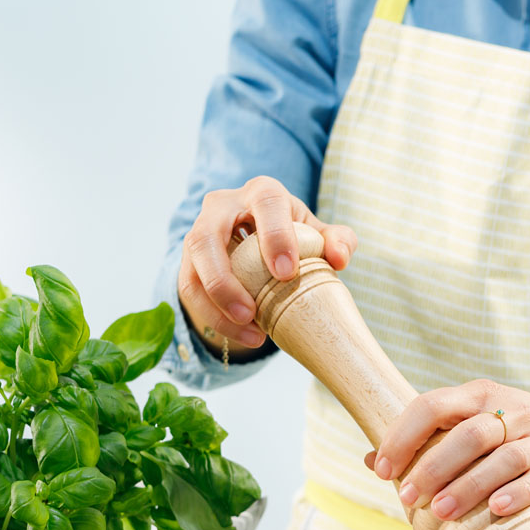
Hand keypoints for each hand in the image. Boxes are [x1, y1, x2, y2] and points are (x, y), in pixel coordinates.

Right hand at [177, 176, 357, 355]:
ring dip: (216, 303)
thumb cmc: (297, 239)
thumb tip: (340, 258)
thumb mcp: (321, 237)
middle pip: (208, 234)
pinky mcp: (190, 260)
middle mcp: (224, 205)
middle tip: (251, 313)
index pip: (265, 202)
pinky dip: (214, 316)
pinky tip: (245, 336)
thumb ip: (338, 241)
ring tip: (251, 333)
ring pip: (193, 265)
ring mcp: (200, 231)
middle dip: (224, 278)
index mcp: (263, 193)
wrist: (265, 246)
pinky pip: (190, 288)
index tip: (286, 273)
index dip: (275, 235)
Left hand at [367, 380, 529, 520]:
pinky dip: (516, 494)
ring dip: (469, 486)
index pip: (435, 405)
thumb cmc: (523, 433)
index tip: (384, 469)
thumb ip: (433, 439)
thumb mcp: (480, 423)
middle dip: (433, 466)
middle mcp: (512, 414)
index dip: (403, 436)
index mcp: (483, 397)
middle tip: (409, 497)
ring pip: (503, 459)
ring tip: (442, 513)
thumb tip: (372, 462)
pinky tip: (497, 510)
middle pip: (468, 434)